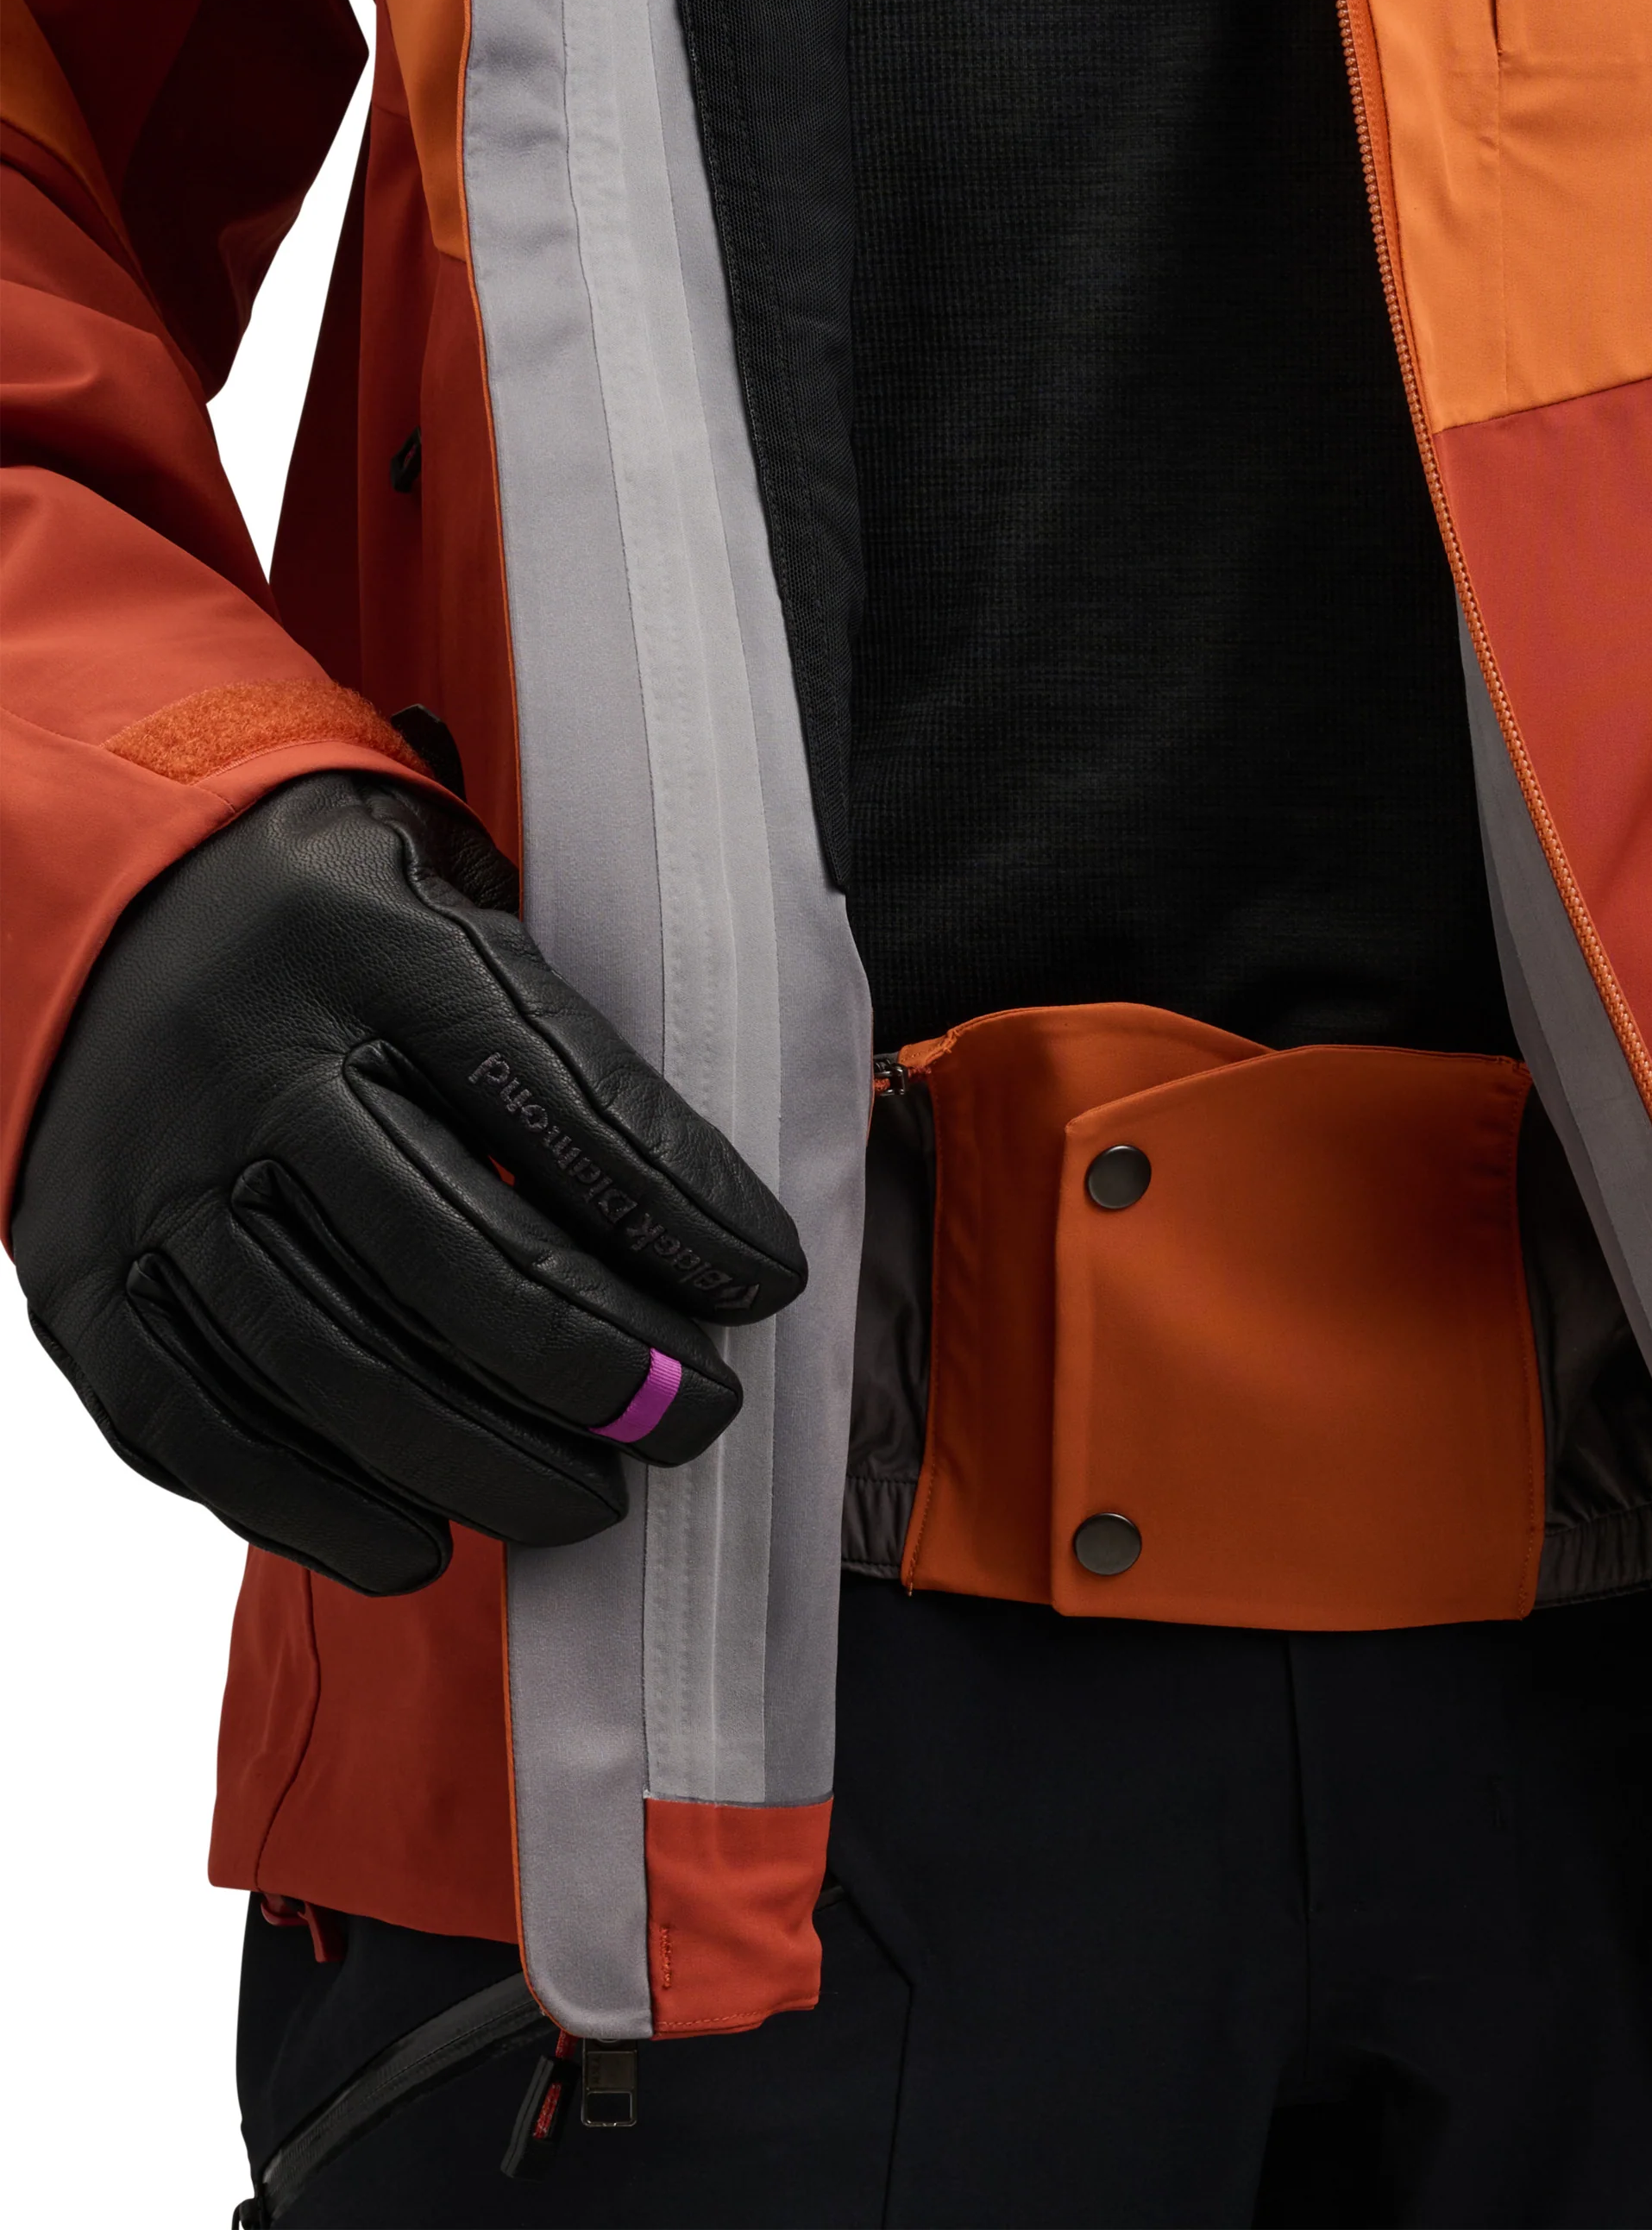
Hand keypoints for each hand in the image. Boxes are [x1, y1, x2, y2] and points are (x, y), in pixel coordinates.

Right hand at [14, 773, 805, 1595]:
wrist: (118, 906)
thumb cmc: (352, 930)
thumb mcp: (469, 910)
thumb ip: (568, 1042)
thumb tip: (715, 1227)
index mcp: (374, 945)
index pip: (554, 1099)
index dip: (676, 1209)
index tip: (768, 1285)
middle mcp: (250, 1059)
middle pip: (448, 1251)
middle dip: (596, 1363)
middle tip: (695, 1419)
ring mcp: (152, 1176)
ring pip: (333, 1359)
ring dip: (482, 1457)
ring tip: (595, 1500)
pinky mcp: (85, 1272)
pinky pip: (197, 1422)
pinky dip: (314, 1505)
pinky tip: (420, 1544)